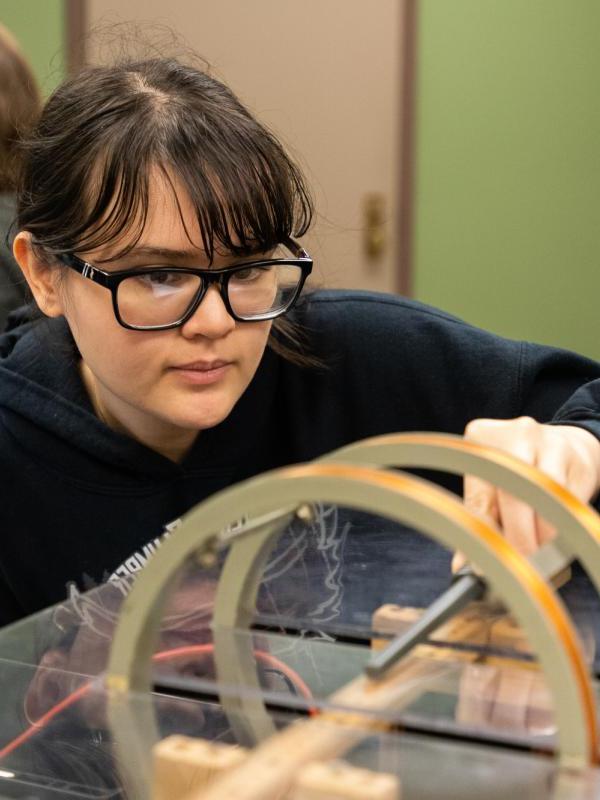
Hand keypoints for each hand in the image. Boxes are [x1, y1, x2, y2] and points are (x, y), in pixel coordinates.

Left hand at [453, 417, 599, 565]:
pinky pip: (570, 505)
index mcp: (482, 438)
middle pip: (513, 497)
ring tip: (538, 559)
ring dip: (543, 539)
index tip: (484, 565)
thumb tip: (463, 565)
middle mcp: (516, 436)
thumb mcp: (492, 482)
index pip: (479, 496)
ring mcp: (552, 446)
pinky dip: (562, 529)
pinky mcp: (580, 464)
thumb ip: (479, 516)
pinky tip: (557, 542)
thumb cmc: (519, 468)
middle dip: (517, 541)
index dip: (483, 535)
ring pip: (546, 502)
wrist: (567, 444)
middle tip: (518, 568)